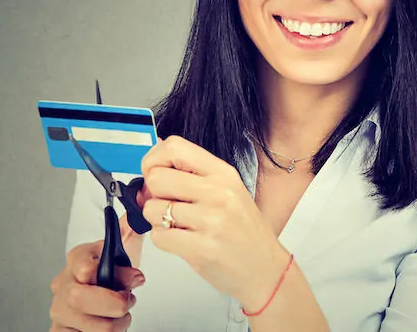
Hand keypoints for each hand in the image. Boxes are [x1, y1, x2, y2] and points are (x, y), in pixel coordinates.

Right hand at [48, 218, 146, 331]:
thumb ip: (129, 235)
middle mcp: (63, 283)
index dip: (115, 276)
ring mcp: (59, 309)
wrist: (103, 299)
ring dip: (114, 324)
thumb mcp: (124, 254)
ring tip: (120, 316)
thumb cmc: (112, 275)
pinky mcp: (60, 330)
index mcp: (78, 258)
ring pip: (86, 323)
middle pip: (78, 298)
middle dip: (113, 303)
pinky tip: (106, 326)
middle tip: (128, 301)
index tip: (136, 278)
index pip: (85, 266)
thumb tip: (134, 219)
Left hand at [138, 135, 291, 310]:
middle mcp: (219, 192)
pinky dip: (164, 240)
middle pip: (157, 178)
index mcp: (223, 174)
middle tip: (166, 206)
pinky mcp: (202, 249)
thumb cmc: (244, 232)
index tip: (154, 174)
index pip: (174, 147)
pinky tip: (183, 241)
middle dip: (153, 195)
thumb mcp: (228, 192)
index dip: (153, 161)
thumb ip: (193, 177)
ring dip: (158, 220)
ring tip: (179, 226)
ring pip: (152, 209)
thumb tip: (151, 170)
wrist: (265, 269)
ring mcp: (212, 221)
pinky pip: (159, 236)